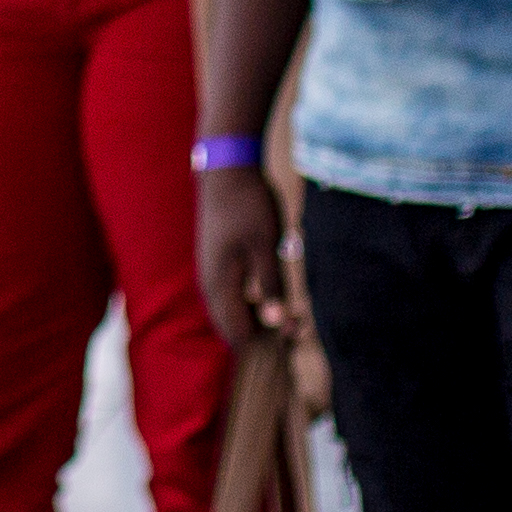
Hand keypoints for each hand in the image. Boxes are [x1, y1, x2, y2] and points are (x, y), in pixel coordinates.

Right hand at [194, 165, 293, 349]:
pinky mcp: (217, 260)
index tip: (297, 334)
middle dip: (266, 334)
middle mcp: (210, 283)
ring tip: (295, 313)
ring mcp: (211, 271)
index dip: (266, 344)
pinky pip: (232, 295)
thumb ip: (271, 286)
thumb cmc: (249, 204)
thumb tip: (276, 325)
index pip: (237, 334)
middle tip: (302, 326)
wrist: (226, 167)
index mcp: (219, 284)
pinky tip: (273, 293)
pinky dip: (253, 302)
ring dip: (261, 318)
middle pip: (233, 327)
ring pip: (233, 311)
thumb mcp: (267, 246)